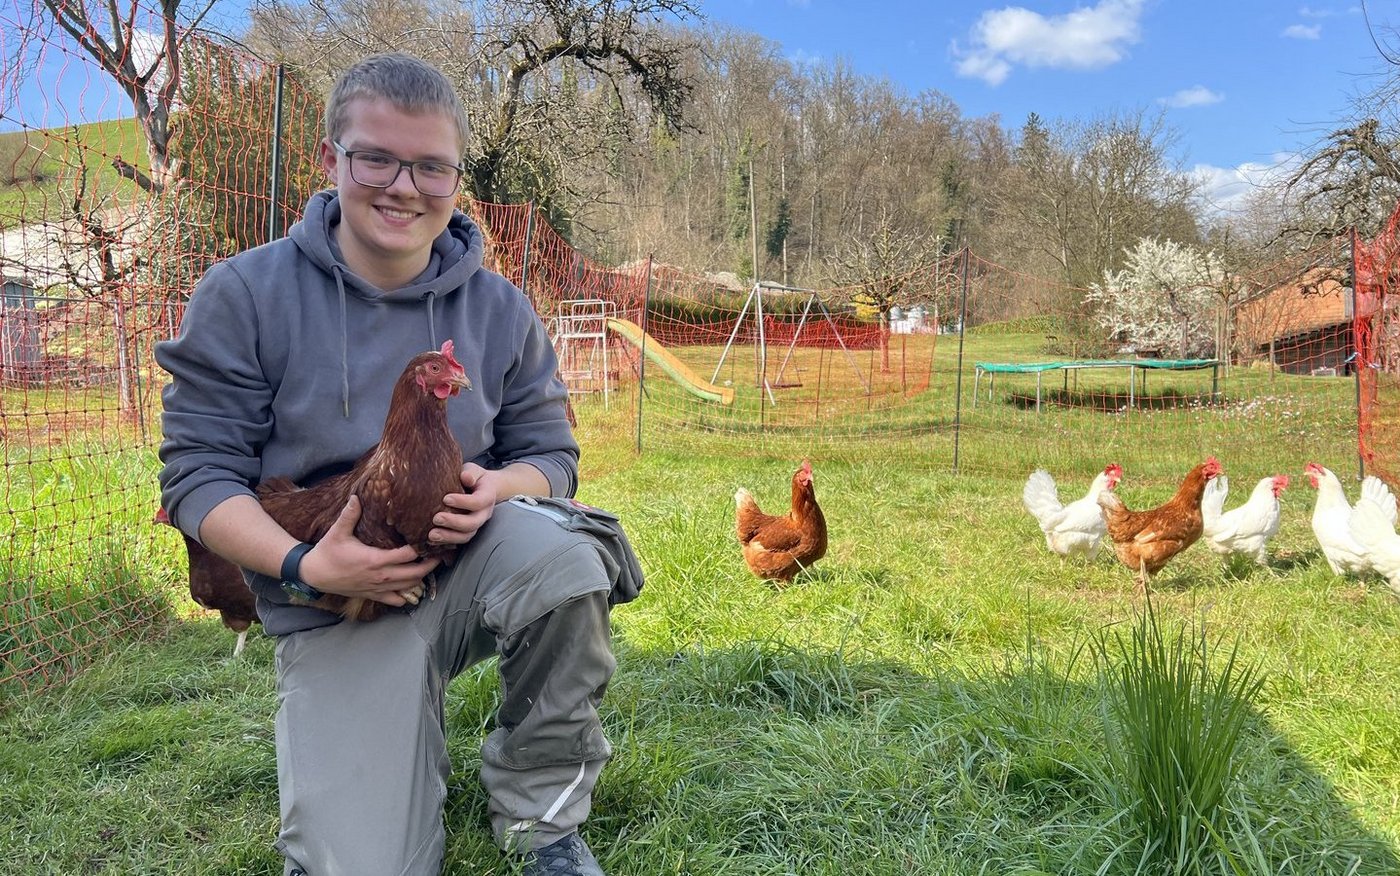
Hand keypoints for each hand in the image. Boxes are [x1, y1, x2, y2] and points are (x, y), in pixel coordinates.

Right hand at [300, 496, 440, 605]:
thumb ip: (349, 515)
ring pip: (409, 587)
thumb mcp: (337, 532)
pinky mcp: (373, 595)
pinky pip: (396, 600)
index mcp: (375, 560)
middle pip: (415, 574)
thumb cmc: (327, 552)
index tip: (431, 539)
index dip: (421, 548)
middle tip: (440, 554)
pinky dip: (408, 594)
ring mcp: (378, 588)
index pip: (407, 555)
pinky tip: (414, 586)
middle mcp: (380, 577)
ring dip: (422, 578)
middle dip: (430, 564)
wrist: (314, 575)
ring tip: (430, 566)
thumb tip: (356, 496)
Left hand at [428, 462, 500, 546]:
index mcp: (487, 497)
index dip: (463, 502)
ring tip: (431, 535)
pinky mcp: (466, 532)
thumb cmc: (474, 477)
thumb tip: (465, 477)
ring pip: (466, 536)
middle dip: (454, 522)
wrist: (482, 488)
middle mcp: (484, 514)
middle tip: (436, 518)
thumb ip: (470, 472)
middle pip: (473, 523)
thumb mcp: (473, 470)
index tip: (446, 498)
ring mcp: (476, 525)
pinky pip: (458, 541)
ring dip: (448, 537)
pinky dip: (445, 542)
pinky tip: (431, 541)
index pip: (478, 502)